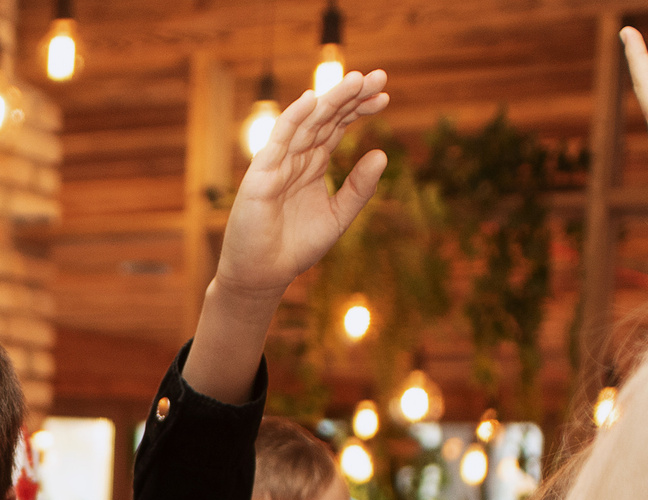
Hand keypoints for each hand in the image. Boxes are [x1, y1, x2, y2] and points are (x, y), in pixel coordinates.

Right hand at [210, 70, 392, 303]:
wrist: (264, 274)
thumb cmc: (296, 247)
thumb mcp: (338, 216)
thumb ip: (359, 188)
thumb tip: (382, 153)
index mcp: (314, 164)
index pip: (338, 126)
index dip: (360, 109)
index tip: (385, 96)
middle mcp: (296, 157)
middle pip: (326, 118)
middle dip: (351, 97)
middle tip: (378, 76)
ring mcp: (278, 162)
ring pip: (307, 123)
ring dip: (330, 101)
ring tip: (356, 81)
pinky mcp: (261, 175)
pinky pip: (278, 141)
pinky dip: (293, 119)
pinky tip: (312, 101)